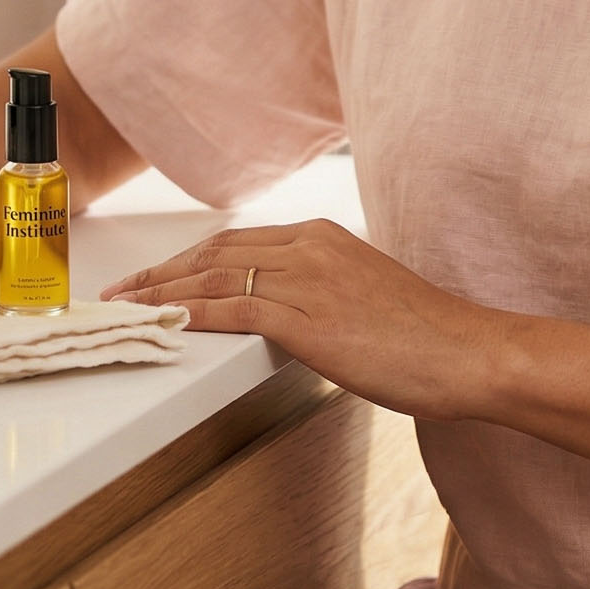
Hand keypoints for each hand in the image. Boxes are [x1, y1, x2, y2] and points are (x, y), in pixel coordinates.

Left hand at [101, 219, 495, 420]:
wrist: (467, 351)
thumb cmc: (426, 336)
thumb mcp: (366, 297)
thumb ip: (323, 294)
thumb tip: (290, 315)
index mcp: (322, 237)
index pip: (236, 242)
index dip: (188, 259)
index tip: (156, 275)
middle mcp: (309, 247)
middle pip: (214, 253)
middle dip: (162, 272)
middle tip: (122, 291)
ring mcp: (308, 280)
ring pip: (214, 278)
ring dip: (163, 293)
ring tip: (126, 309)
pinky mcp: (308, 319)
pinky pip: (232, 310)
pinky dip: (191, 315)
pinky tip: (165, 324)